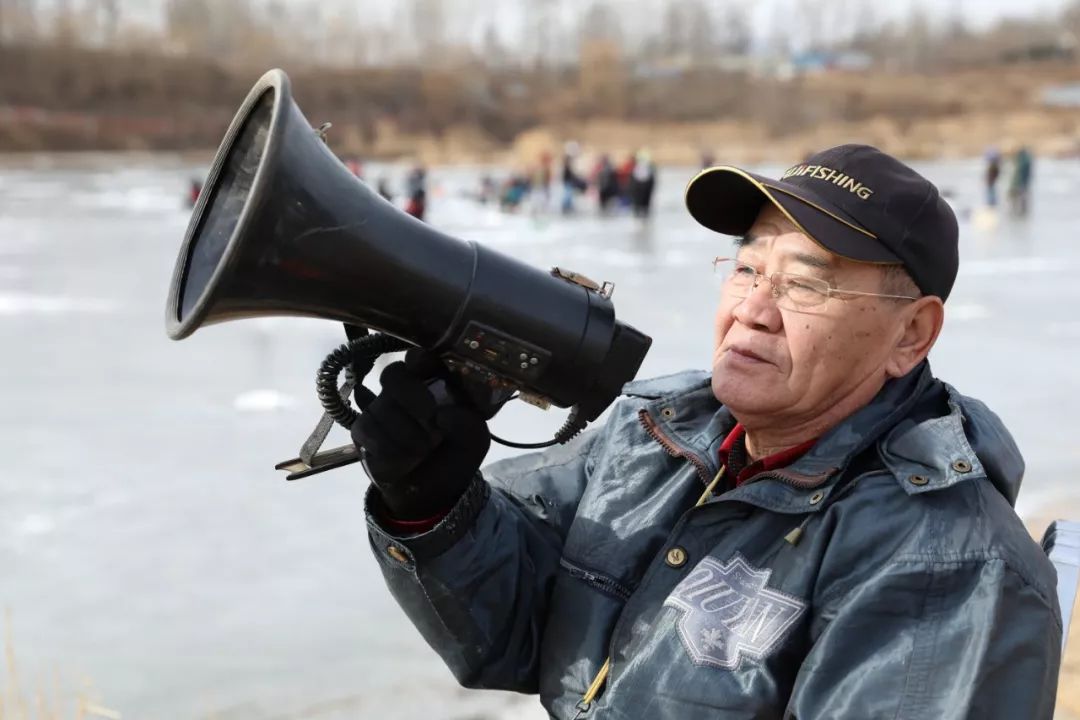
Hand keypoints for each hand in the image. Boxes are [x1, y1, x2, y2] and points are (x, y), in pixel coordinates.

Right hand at [351, 350, 489, 520]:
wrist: (433, 494)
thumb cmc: (454, 455)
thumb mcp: (474, 441)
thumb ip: (468, 424)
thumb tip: (442, 414)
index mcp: (433, 383)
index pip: (420, 358)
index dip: (419, 358)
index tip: (423, 366)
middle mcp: (404, 391)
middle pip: (393, 373)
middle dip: (410, 392)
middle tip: (429, 414)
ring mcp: (381, 409)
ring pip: (381, 406)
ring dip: (405, 432)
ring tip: (422, 451)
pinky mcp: (363, 432)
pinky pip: (367, 430)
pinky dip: (388, 448)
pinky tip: (403, 460)